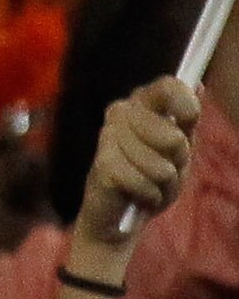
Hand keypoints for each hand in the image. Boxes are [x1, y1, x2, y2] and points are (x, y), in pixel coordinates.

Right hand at [75, 73, 200, 253]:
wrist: (120, 214)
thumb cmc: (152, 178)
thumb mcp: (178, 150)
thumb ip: (186, 119)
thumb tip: (197, 84)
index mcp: (140, 103)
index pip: (168, 87)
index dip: (185, 103)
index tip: (189, 119)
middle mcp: (119, 113)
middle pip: (172, 135)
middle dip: (178, 161)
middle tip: (164, 168)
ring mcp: (107, 138)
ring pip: (162, 166)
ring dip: (164, 185)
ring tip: (150, 184)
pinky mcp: (102, 166)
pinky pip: (147, 184)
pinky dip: (150, 196)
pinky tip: (136, 194)